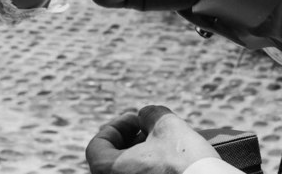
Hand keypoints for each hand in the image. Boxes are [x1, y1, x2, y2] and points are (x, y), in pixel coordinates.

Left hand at [86, 105, 230, 173]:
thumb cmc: (184, 159)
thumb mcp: (166, 124)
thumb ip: (149, 114)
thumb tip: (144, 116)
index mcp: (109, 170)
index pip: (97, 146)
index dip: (116, 127)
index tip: (136, 119)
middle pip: (112, 161)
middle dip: (130, 140)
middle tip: (150, 130)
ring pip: (128, 172)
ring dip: (140, 156)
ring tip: (162, 145)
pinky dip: (148, 170)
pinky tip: (169, 162)